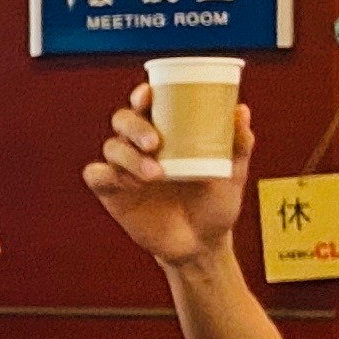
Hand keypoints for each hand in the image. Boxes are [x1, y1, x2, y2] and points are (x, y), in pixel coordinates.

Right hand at [84, 83, 248, 265]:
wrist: (202, 244)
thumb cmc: (217, 202)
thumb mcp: (233, 174)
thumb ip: (239, 144)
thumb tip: (241, 111)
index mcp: (167, 131)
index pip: (147, 103)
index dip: (143, 94)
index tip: (149, 94)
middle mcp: (141, 144)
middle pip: (123, 120)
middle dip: (135, 126)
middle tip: (155, 143)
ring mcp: (124, 167)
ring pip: (112, 147)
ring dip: (129, 157)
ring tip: (156, 175)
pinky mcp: (111, 192)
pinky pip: (97, 175)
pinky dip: (108, 174)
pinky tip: (130, 185)